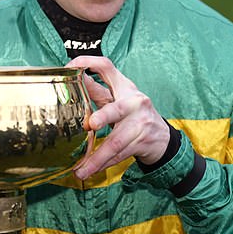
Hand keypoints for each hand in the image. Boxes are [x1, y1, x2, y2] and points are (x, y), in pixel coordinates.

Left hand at [67, 56, 169, 179]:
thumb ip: (98, 92)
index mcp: (124, 86)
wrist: (163, 138)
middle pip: (117, 109)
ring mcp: (140, 123)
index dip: (87, 63)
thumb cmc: (134, 114)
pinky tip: (90, 170)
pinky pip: (120, 155)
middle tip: (92, 124)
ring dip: (97, 157)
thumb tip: (72, 83)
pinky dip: (104, 164)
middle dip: (105, 117)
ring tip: (81, 169)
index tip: (70, 68)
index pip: (106, 66)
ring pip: (116, 141)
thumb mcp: (118, 98)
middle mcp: (134, 102)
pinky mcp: (142, 142)